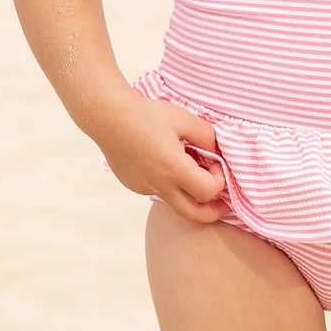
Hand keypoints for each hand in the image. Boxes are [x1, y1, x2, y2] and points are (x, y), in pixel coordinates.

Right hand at [98, 92, 230, 224]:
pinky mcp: (133, 185)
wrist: (109, 116)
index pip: (209, 191)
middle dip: (212, 212)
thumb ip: (208, 137)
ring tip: (189, 169)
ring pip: (175, 202)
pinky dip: (168, 184)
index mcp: (174, 169)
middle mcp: (159, 185)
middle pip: (194, 215)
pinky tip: (163, 162)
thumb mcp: (184, 119)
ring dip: (189, 195)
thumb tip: (218, 152)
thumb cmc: (147, 115)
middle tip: (221, 204)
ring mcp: (144, 188)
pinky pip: (158, 191)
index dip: (219, 180)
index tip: (215, 163)